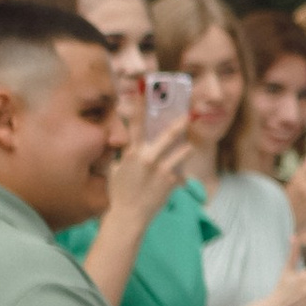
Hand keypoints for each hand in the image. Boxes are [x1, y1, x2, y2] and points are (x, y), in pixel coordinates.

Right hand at [106, 113, 196, 230]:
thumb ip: (125, 155)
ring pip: (182, 152)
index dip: (140, 105)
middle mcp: (148, 158)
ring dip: (186, 149)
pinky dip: (179, 173)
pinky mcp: (171, 182)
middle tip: (189, 115)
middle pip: (168, 135)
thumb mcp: (116, 170)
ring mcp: (162, 170)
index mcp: (132, 152)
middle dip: (179, 123)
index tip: (144, 89)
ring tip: (188, 147)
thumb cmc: (120, 193)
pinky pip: (181, 171)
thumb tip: (128, 145)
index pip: (136, 124)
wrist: (129, 216)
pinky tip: (175, 180)